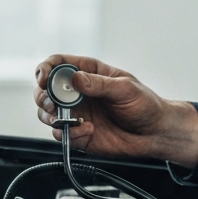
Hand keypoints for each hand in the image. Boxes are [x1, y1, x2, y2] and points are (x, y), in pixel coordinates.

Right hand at [33, 55, 197, 168]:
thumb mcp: (125, 88)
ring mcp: (76, 113)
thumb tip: (76, 79)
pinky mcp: (78, 134)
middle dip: (42, 96)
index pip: (58, 64)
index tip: (44, 78)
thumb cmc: (145, 105)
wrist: (155, 133)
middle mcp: (79, 92)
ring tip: (66, 120)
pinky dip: (69, 134)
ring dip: (49, 116)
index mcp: (89, 72)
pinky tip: (88, 131)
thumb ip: (99, 84)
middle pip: (46, 89)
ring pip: (47, 113)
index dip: (46, 68)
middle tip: (52, 103)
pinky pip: (61, 134)